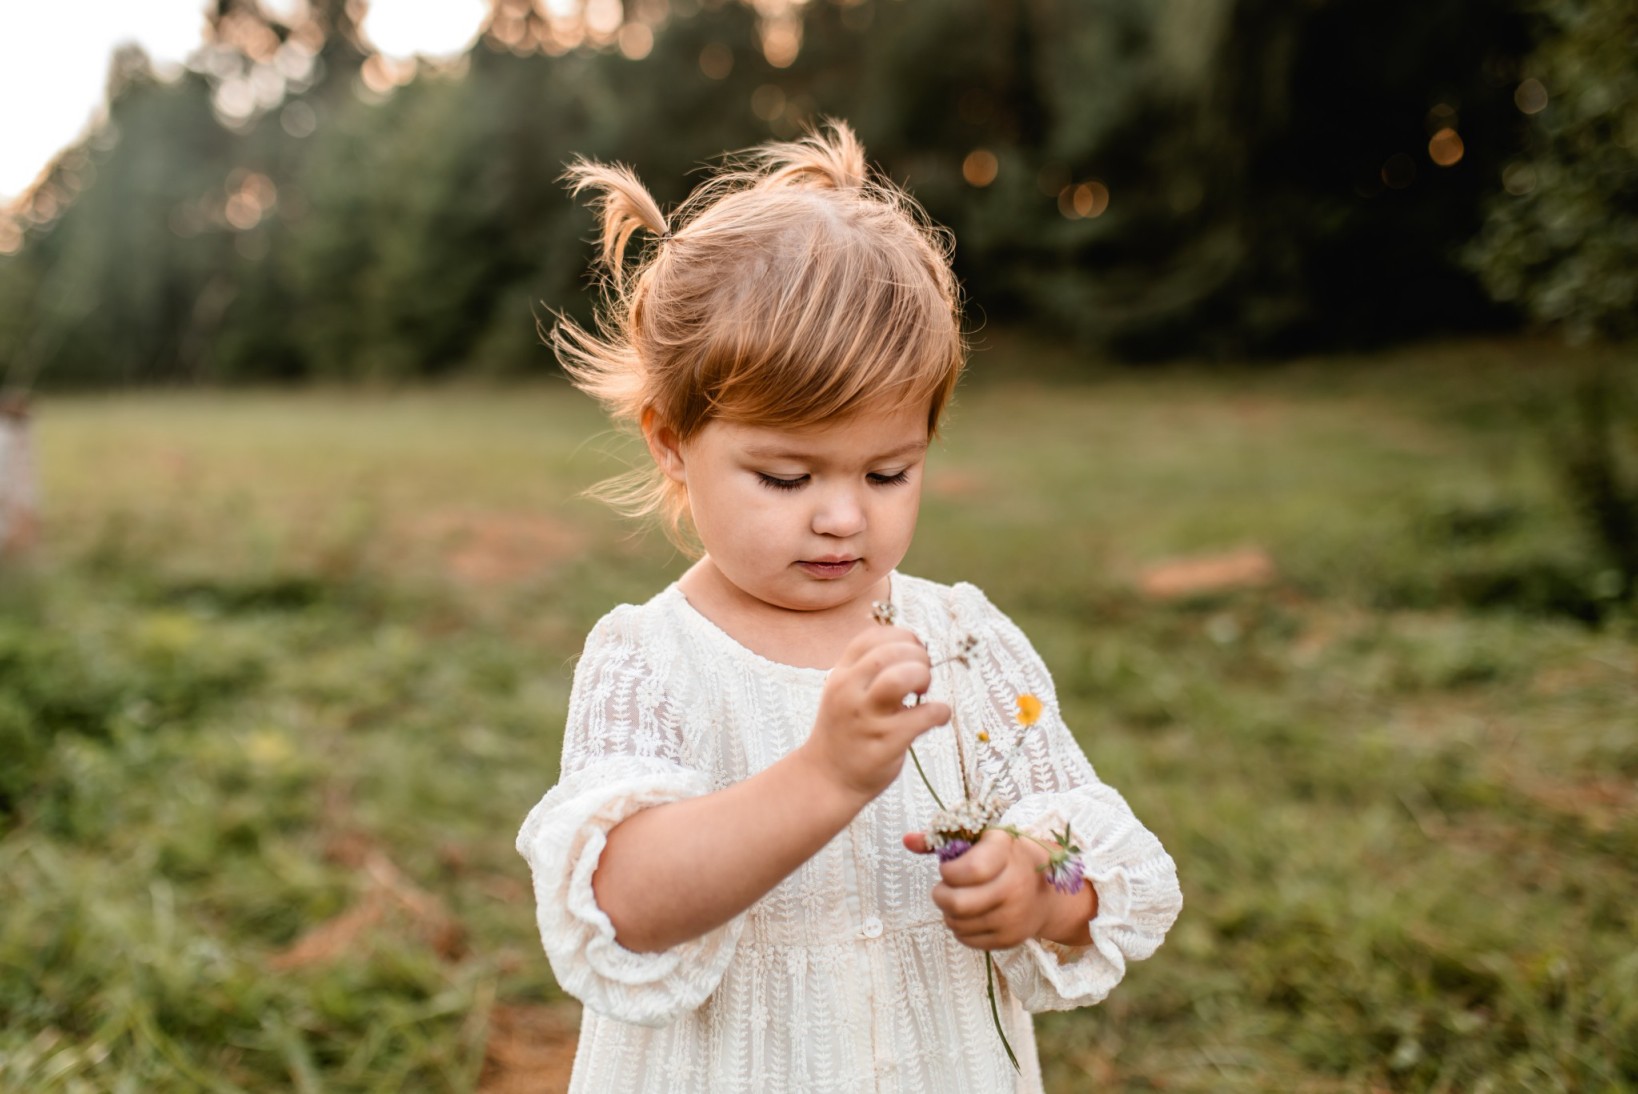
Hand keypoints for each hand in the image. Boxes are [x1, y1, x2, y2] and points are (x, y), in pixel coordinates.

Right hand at [800, 625, 951, 803]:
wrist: (826, 778)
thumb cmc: (844, 731)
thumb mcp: (844, 692)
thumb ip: (868, 669)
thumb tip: (912, 648)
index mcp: (841, 675)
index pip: (873, 637)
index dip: (902, 637)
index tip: (913, 652)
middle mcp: (850, 691)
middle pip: (890, 652)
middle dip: (917, 656)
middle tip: (921, 676)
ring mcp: (867, 718)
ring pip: (901, 677)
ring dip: (922, 676)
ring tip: (923, 691)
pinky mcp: (886, 742)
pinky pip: (925, 715)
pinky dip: (940, 711)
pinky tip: (937, 716)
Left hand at [907, 827, 1062, 950]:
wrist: (1047, 893)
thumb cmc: (1007, 859)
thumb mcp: (982, 840)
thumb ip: (943, 840)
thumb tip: (906, 840)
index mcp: (1006, 853)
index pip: (971, 870)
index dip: (949, 872)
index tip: (949, 869)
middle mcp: (1014, 886)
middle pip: (958, 903)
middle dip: (941, 895)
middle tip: (945, 888)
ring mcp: (1013, 917)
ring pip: (957, 923)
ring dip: (948, 911)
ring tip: (959, 898)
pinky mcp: (1009, 939)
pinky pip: (967, 939)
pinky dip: (959, 927)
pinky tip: (970, 913)